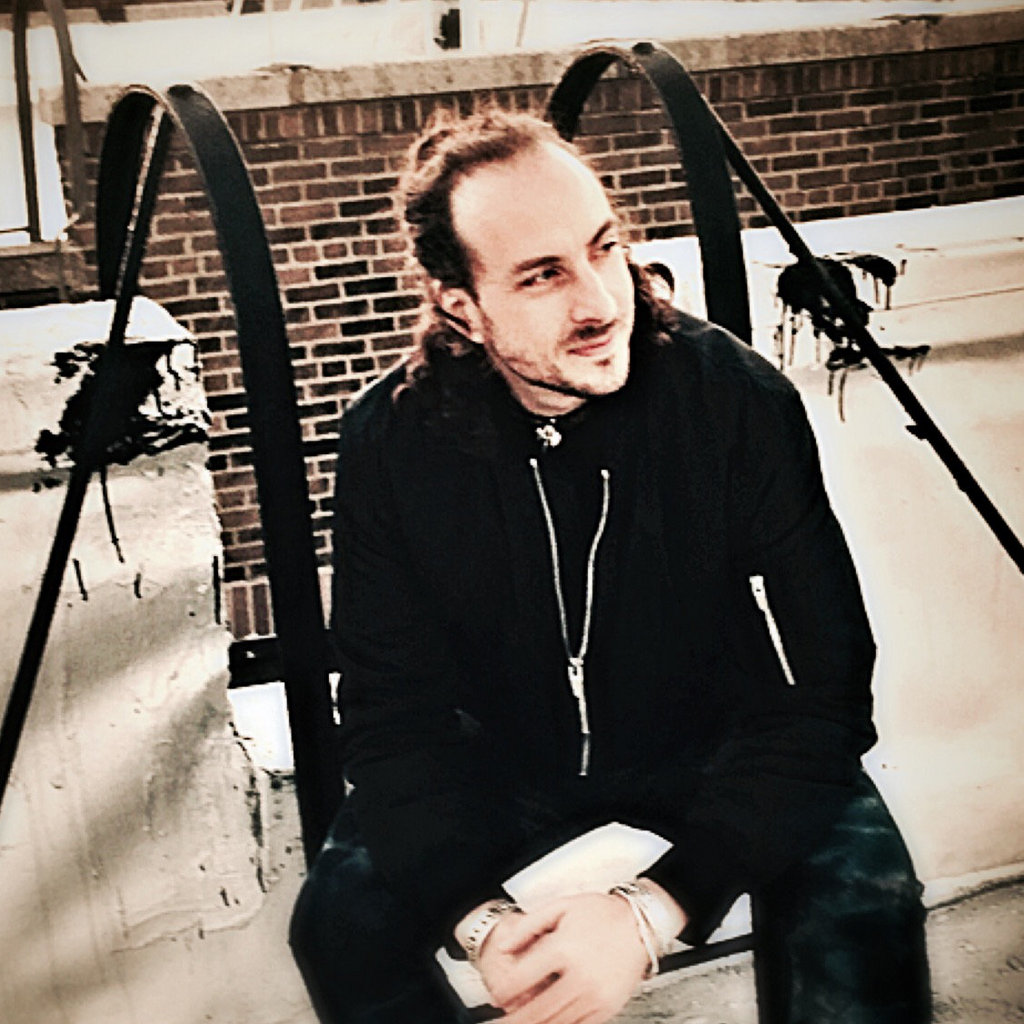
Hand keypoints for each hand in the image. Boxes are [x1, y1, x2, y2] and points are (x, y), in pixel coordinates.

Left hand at [475, 892, 650, 1023]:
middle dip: (514, 1020)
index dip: (504, 990)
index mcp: (564, 948)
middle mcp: (579, 976)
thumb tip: (505, 945)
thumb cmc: (602, 914)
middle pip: (537, 1009)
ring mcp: (594, 996)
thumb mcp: (561, 907)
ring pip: (556, 1023)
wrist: (641, 924)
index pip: (523, 978)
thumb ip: (529, 925)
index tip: (497, 995)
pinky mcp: (606, 1008)